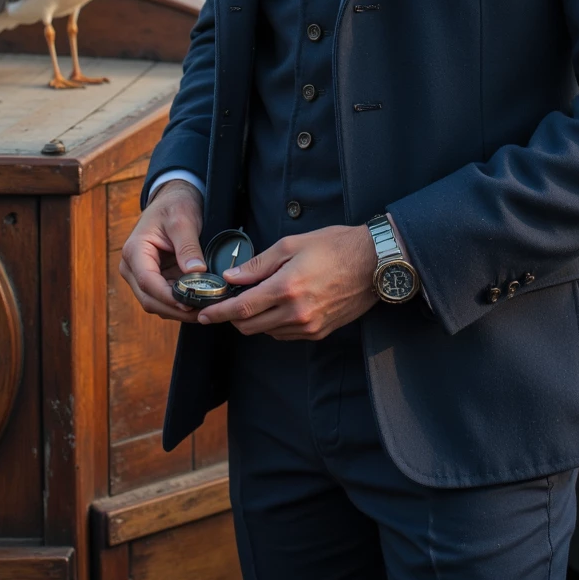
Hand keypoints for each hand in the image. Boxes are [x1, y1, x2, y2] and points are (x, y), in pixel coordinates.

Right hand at [120, 179, 205, 320]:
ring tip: (206, 309)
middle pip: (149, 299)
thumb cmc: (175, 206)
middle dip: (176, 309)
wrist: (173, 200)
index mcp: (134, 251)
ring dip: (179, 310)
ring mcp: (141, 275)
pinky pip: (165, 299)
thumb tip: (196, 271)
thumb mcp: (183, 221)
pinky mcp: (154, 279)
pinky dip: (181, 304)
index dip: (168, 296)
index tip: (189, 303)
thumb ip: (188, 246)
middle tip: (204, 312)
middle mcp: (132, 267)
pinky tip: (200, 303)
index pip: (147, 281)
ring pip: (156, 304)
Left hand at [196, 225, 376, 339]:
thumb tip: (232, 276)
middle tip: (227, 304)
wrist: (374, 262)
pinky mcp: (320, 332)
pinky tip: (278, 307)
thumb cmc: (335, 246)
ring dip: (255, 320)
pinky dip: (275, 324)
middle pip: (250, 327)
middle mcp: (296, 312)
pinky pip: (286, 334)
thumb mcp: (292, 245)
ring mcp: (309, 326)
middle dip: (233, 318)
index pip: (242, 308)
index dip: (219, 313)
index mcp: (286, 288)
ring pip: (267, 332)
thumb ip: (259, 264)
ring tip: (256, 301)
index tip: (204, 314)